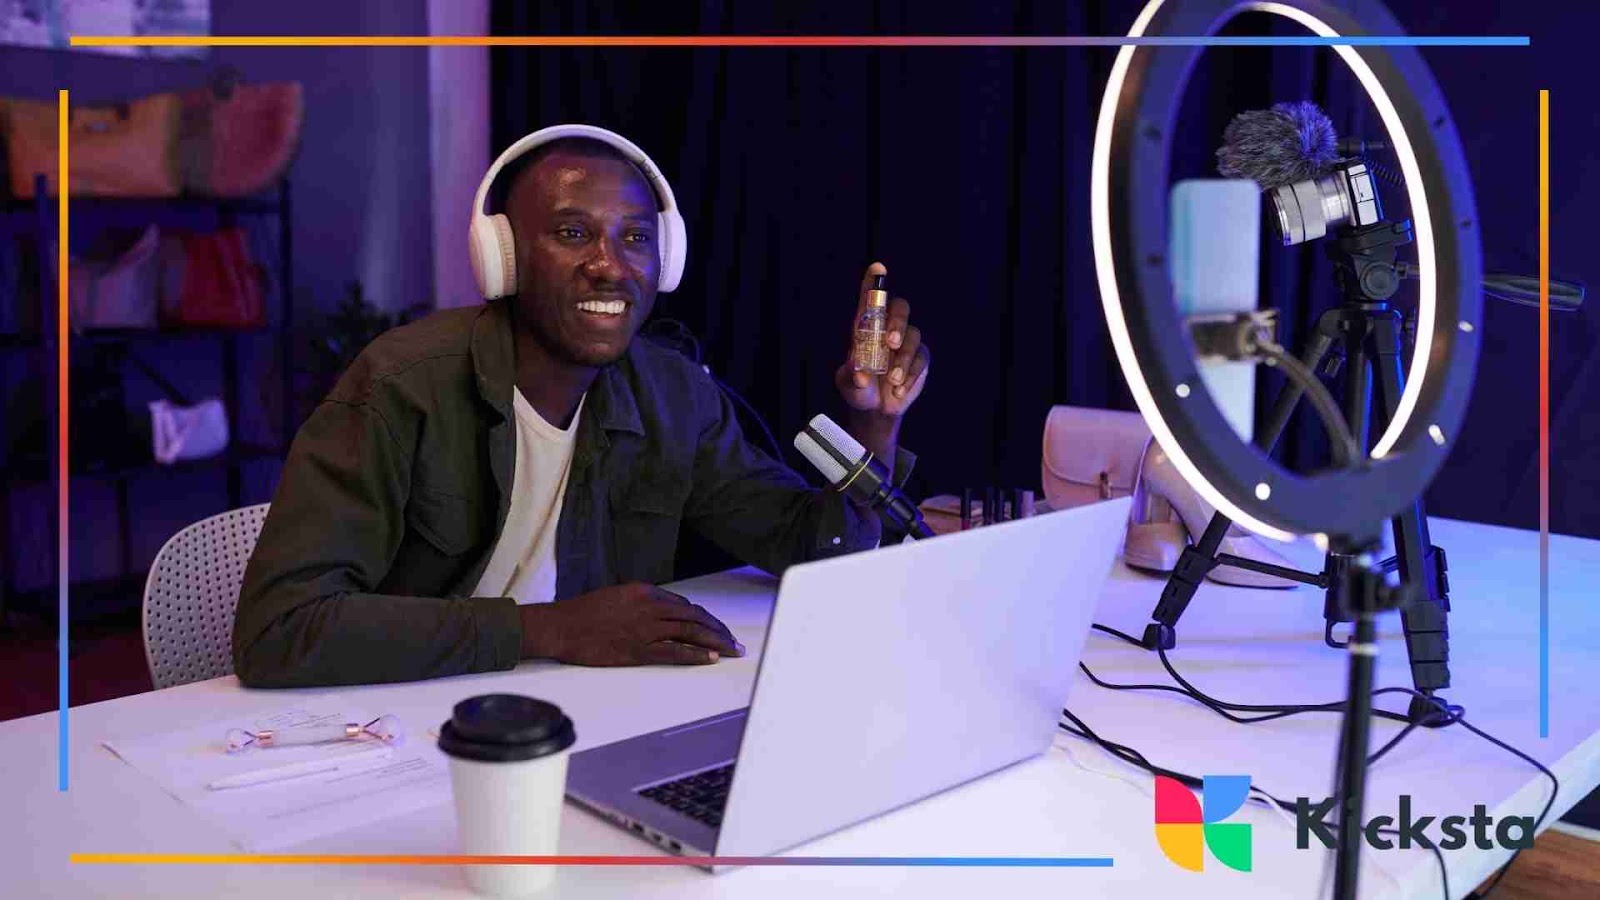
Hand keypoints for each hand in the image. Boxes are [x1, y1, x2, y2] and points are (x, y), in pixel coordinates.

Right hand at [518, 582, 745, 666]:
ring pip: (691, 632)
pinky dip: (696, 654)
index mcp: (644, 591)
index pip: (683, 605)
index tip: (714, 627)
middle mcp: (650, 606)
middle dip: (718, 629)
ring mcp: (645, 628)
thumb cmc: (583, 613)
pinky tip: (711, 658)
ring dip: (716, 641)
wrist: (560, 626)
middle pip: (694, 616)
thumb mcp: (616, 596)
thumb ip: (641, 603)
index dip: (703, 617)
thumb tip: (662, 612)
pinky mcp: (638, 649)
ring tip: (732, 650)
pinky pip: (675, 651)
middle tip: (733, 640)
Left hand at [835, 262, 929, 418]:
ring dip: (904, 359)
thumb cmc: (858, 390)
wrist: (876, 411)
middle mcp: (887, 329)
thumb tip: (861, 375)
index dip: (874, 282)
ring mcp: (906, 342)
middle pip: (900, 308)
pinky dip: (910, 375)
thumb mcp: (848, 385)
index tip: (878, 267)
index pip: (870, 299)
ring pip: (914, 335)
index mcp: (866, 327)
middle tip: (891, 343)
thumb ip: (852, 377)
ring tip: (891, 381)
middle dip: (897, 322)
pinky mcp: (920, 358)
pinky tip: (898, 389)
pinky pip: (921, 358)